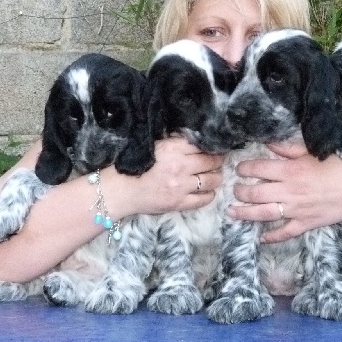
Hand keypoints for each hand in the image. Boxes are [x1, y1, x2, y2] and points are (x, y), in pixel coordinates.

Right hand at [106, 136, 222, 216]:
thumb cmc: (136, 165)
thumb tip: (195, 138)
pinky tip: (208, 191)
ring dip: (216, 177)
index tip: (216, 147)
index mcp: (173, 148)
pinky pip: (204, 199)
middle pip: (211, 161)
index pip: (202, 144)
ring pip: (212, 180)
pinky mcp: (179, 203)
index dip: (212, 146)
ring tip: (214, 175)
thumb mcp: (156, 146)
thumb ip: (175, 142)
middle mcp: (180, 166)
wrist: (122, 189)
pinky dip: (210, 194)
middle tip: (218, 161)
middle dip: (217, 161)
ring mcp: (181, 186)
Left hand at [228, 141, 341, 242]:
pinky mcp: (305, 223)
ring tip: (232, 212)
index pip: (258, 169)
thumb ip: (287, 148)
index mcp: (291, 171)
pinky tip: (260, 237)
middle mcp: (290, 191)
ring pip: (264, 214)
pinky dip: (271, 237)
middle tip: (234, 190)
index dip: (244, 169)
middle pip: (256, 193)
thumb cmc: (338, 167)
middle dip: (240, 192)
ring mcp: (297, 210)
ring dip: (245, 214)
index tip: (238, 169)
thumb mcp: (312, 152)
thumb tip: (267, 142)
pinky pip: (285, 233)